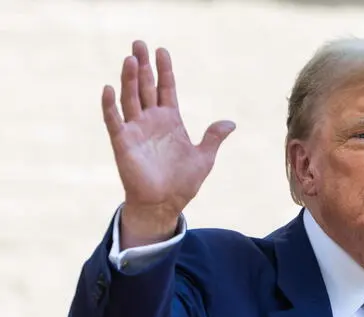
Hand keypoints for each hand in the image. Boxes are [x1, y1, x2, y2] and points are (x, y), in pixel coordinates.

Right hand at [102, 40, 234, 247]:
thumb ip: (213, 137)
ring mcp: (136, 130)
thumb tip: (231, 122)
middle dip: (143, 66)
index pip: (166, 89)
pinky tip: (110, 88)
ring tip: (131, 58)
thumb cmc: (183, 183)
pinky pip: (114, 121)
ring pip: (130, 98)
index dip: (164, 70)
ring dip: (129, 79)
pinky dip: (110, 105)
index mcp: (170, 121)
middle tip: (139, 43)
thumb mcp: (204, 158)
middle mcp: (151, 121)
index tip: (162, 51)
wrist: (165, 205)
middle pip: (145, 87)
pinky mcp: (123, 143)